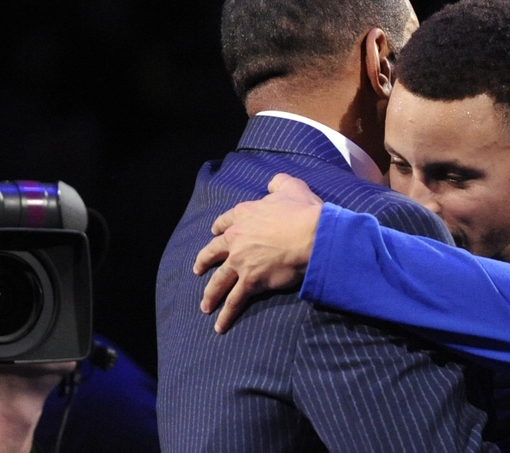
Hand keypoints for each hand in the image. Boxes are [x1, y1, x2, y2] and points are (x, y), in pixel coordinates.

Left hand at [193, 173, 323, 332]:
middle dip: (204, 261)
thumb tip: (271, 184)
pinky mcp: (250, 281)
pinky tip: (219, 325)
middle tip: (198, 269)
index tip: (215, 233)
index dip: (219, 229)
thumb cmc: (303, 212)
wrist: (311, 236)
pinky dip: (226, 314)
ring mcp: (241, 261)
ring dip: (210, 294)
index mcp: (245, 215)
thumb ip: (278, 183)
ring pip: (219, 280)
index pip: (225, 222)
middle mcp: (237, 238)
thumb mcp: (291, 187)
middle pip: (213, 252)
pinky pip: (235, 300)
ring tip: (205, 305)